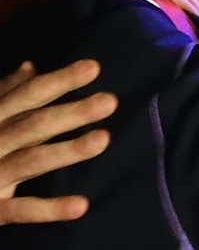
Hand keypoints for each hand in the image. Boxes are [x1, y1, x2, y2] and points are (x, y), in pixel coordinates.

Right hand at [0, 60, 116, 224]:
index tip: (94, 67)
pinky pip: (18, 209)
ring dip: (67, 151)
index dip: (59, 81)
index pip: (28, 95)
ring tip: (103, 139)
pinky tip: (81, 206)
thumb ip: (5, 93)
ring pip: (30, 161)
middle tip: (110, 101)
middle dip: (71, 113)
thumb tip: (31, 67)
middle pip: (33, 125)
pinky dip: (48, 209)